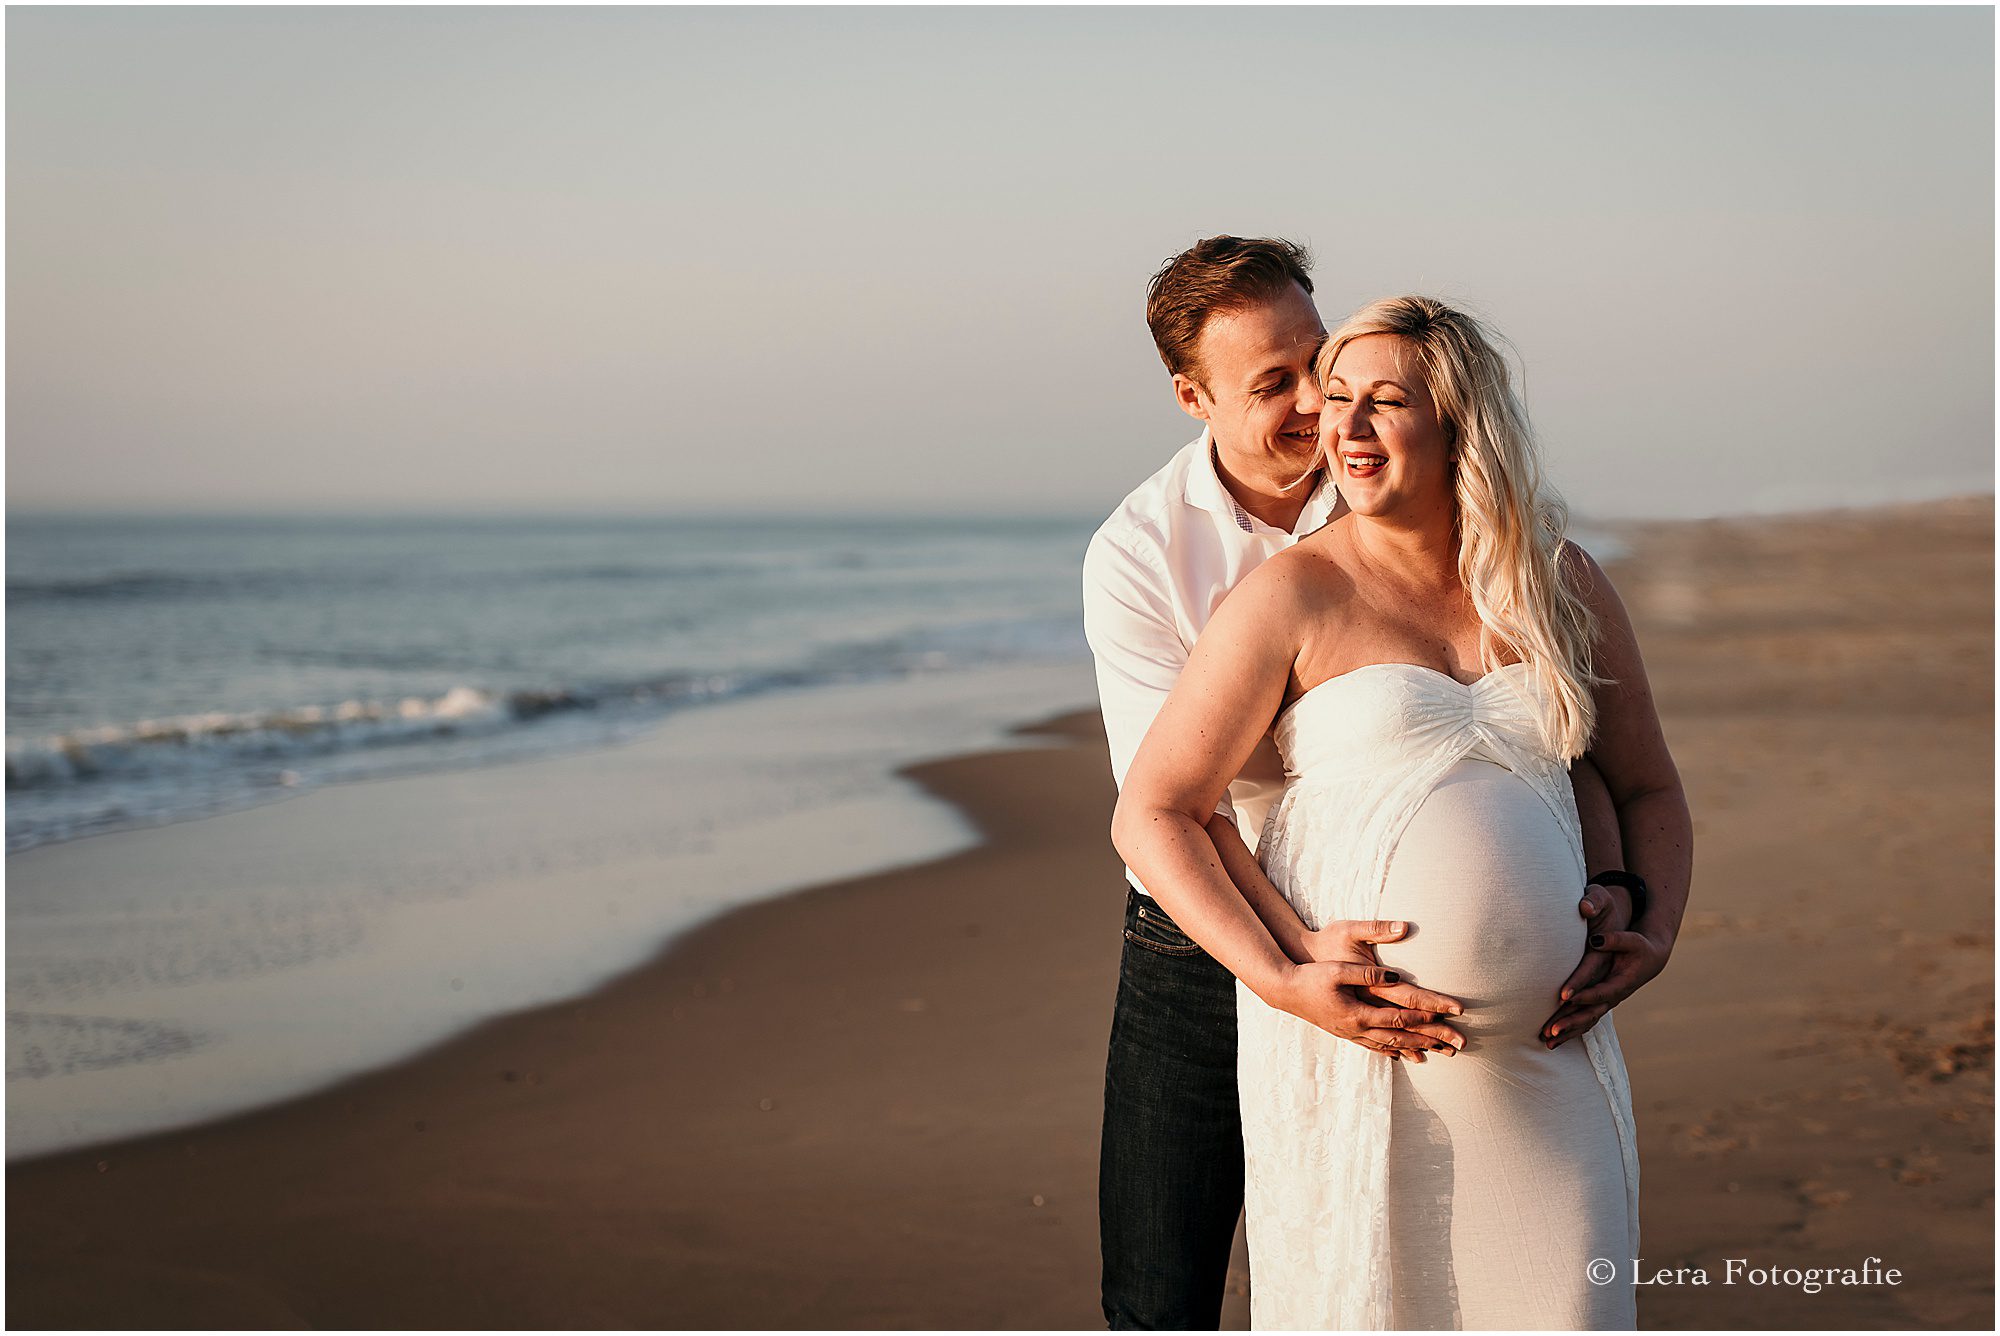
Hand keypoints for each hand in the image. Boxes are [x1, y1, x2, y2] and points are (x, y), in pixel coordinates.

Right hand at [1279, 923, 1465, 1060]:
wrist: (1284, 990)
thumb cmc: (1310, 975)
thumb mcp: (1337, 969)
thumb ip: (1366, 971)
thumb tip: (1396, 974)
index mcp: (1358, 1012)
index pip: (1401, 1016)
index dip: (1428, 1016)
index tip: (1452, 1015)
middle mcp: (1358, 1028)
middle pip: (1403, 1036)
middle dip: (1433, 1040)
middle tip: (1459, 1045)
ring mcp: (1352, 1033)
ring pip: (1391, 1045)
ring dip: (1417, 1048)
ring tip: (1440, 1053)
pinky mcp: (1346, 1032)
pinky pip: (1375, 1046)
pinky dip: (1393, 1051)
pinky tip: (1403, 1054)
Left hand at [1541, 896, 1670, 1047]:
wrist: (1650, 959)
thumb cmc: (1639, 947)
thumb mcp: (1631, 940)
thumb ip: (1614, 940)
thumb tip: (1595, 939)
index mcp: (1621, 983)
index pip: (1600, 992)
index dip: (1583, 995)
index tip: (1563, 998)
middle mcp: (1613, 997)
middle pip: (1590, 1014)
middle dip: (1570, 1022)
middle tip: (1550, 1030)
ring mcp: (1607, 1002)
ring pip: (1586, 1022)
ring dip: (1567, 1033)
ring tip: (1547, 1044)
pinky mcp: (1600, 1003)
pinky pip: (1584, 1021)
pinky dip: (1570, 1031)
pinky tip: (1553, 1041)